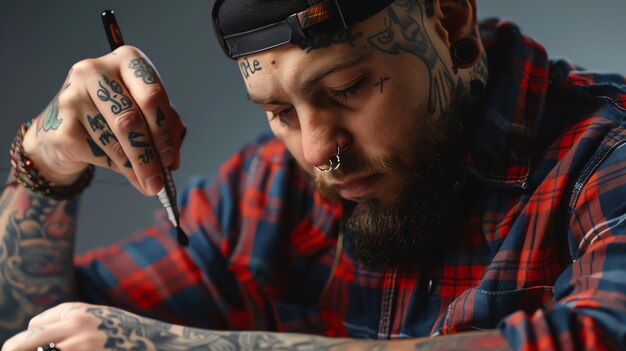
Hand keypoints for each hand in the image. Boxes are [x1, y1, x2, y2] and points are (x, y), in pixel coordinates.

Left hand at [2, 302, 167, 350]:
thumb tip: (39, 332)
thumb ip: (74, 320)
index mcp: (77, 310)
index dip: (29, 340)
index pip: (35, 325)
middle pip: (25, 342)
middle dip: (15, 350)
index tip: (28, 348)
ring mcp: (80, 346)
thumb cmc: (128, 332)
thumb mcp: (100, 317)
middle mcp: (75, 326)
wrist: (158, 343)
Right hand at [22, 46, 184, 194]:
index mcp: (126, 60)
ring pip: (115, 140)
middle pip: (131, 118)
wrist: (66, 127)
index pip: (152, 95)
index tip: (171, 159)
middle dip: (150, 155)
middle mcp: (95, 70)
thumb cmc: (115, 114)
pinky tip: (128, 174)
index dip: (164, 131)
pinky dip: (118, 169)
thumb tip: (171, 161)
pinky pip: (98, 152)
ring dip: (136, 168)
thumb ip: (165, 129)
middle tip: (160, 181)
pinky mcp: (61, 123)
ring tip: (149, 184)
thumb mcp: (147, 113)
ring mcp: (73, 95)